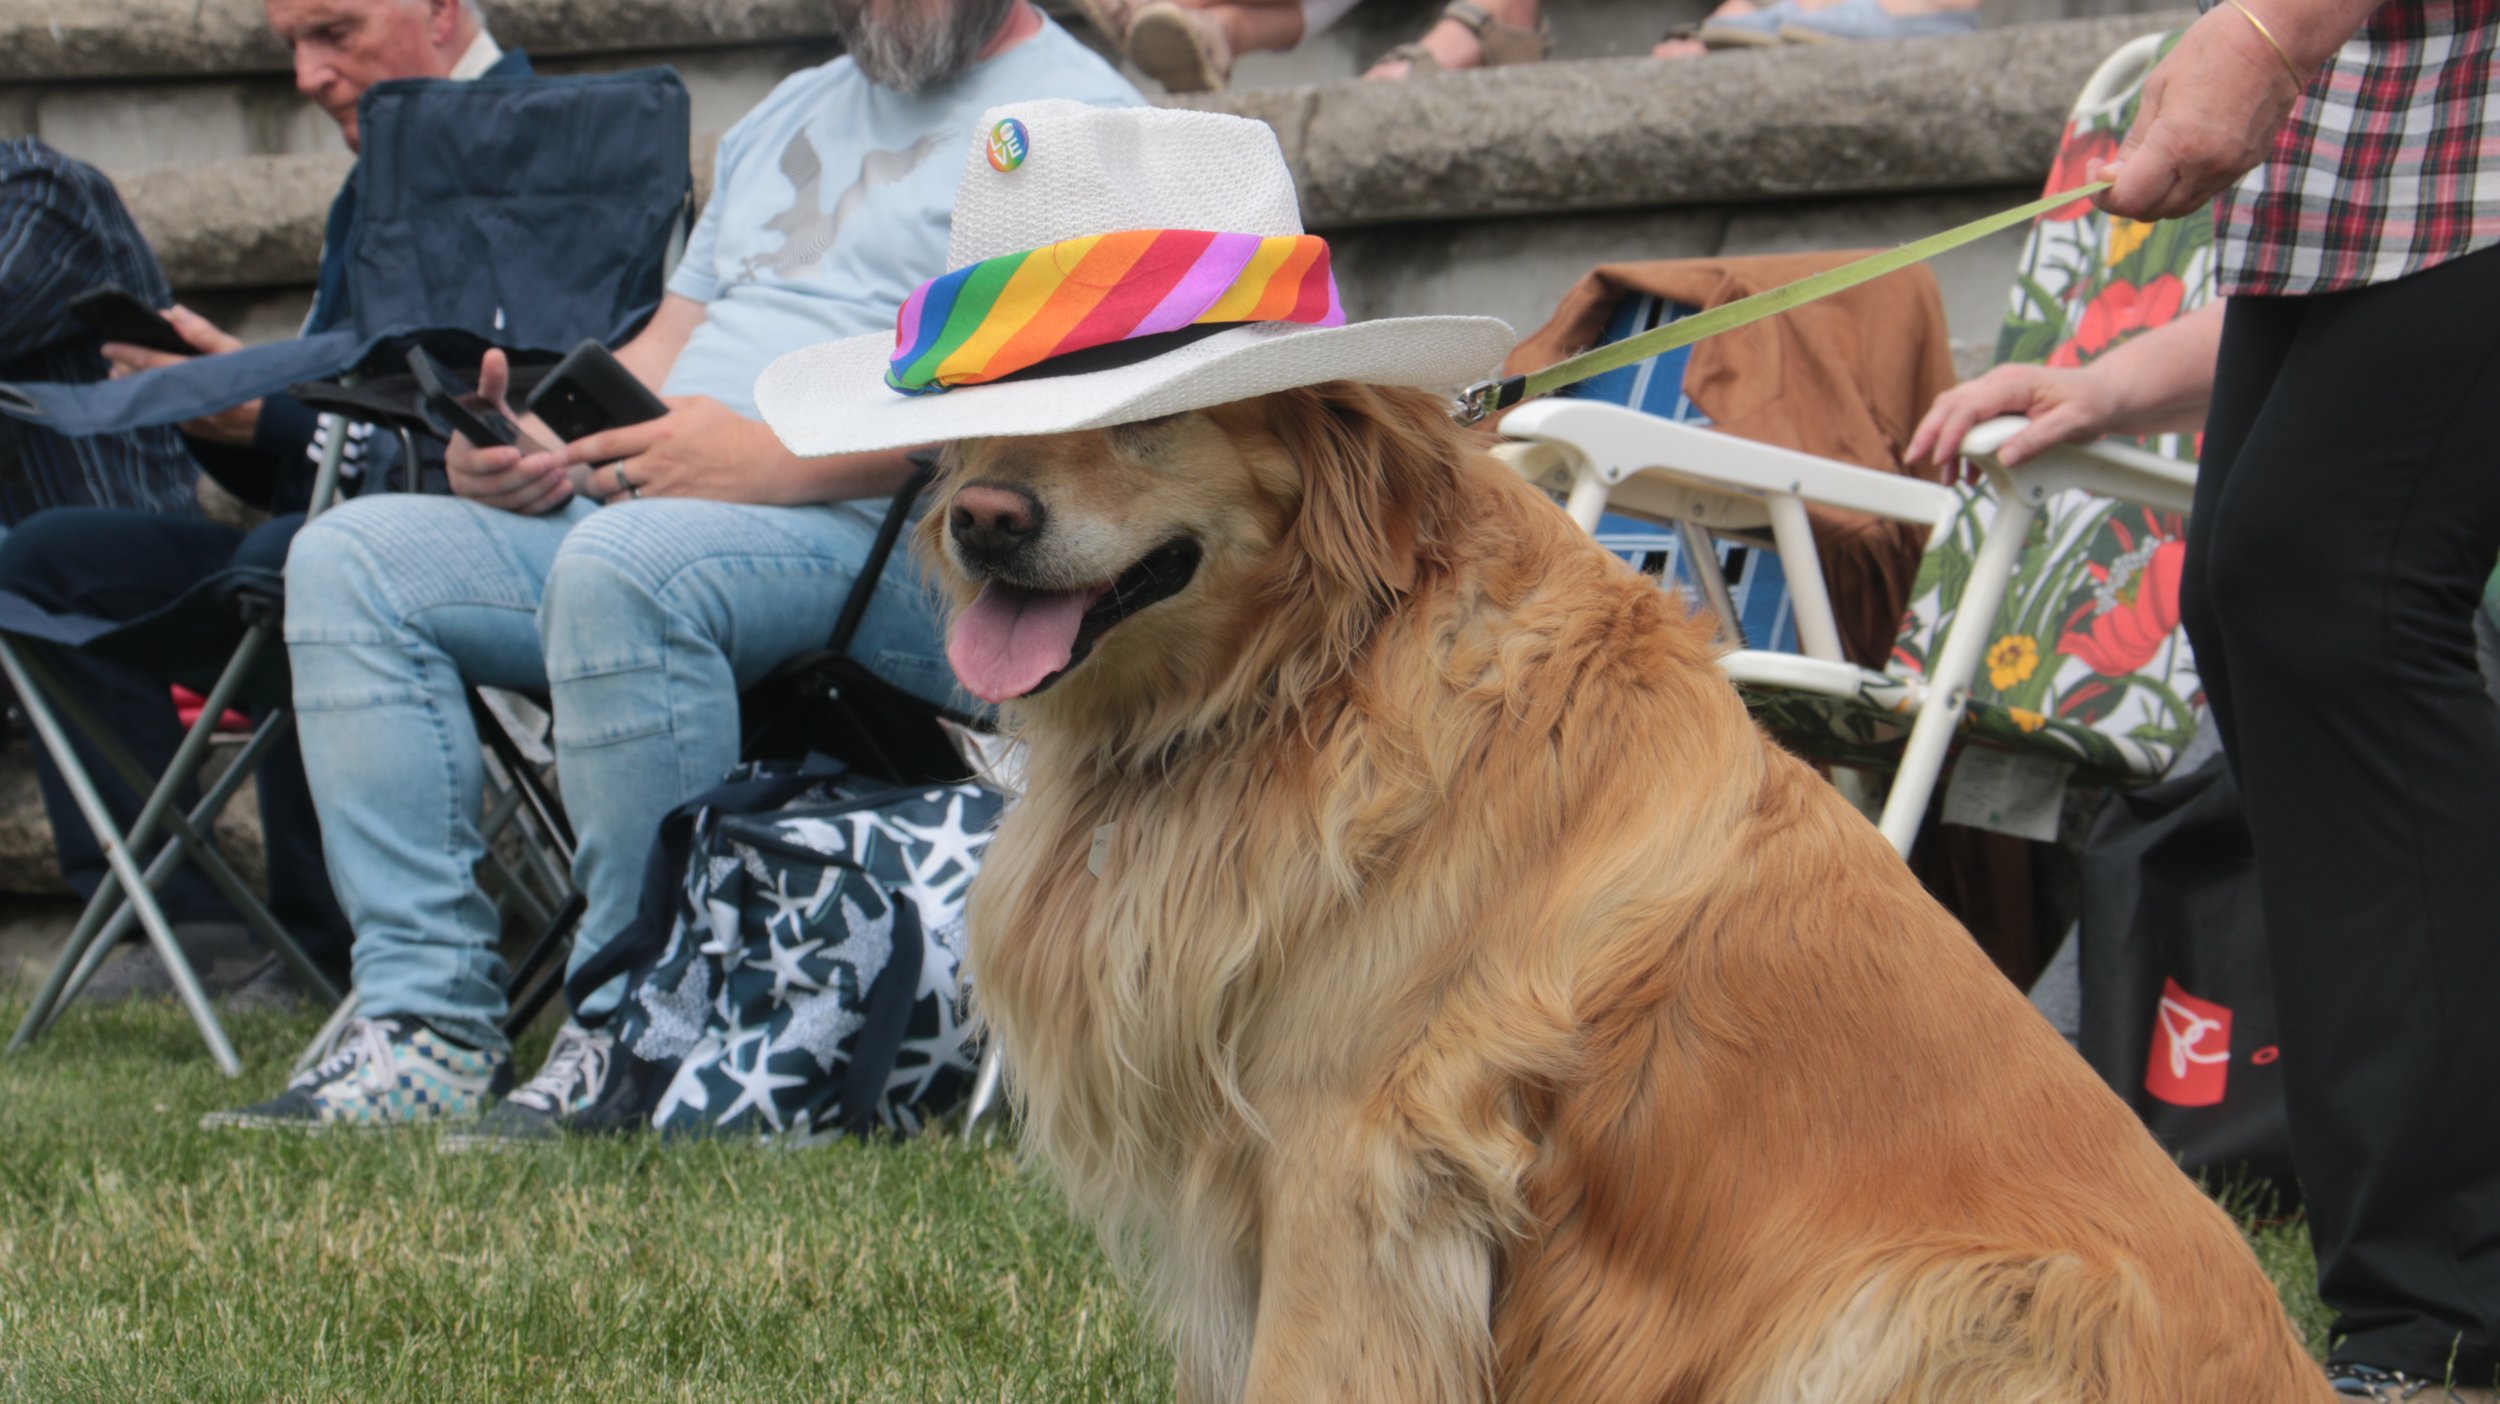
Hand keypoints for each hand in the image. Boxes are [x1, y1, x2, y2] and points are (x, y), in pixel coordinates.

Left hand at [103, 305, 260, 443]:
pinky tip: (150, 389)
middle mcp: (190, 403)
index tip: (108, 345)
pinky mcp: (193, 431)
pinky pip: (165, 412)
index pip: (154, 364)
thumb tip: (173, 313)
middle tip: (112, 358)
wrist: (277, 422)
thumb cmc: (257, 382)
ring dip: (134, 386)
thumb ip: (203, 333)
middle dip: (125, 370)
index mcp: (201, 379)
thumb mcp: (236, 351)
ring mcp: (190, 421)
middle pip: (145, 385)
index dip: (128, 353)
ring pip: (152, 400)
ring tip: (122, 373)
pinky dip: (154, 398)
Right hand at [446, 349, 572, 514]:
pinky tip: (564, 488)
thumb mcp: (493, 404)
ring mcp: (484, 504)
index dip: (492, 460)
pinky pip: (524, 513)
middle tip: (551, 461)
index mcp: (457, 457)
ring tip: (561, 471)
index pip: (471, 464)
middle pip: (494, 487)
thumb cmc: (494, 427)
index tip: (515, 452)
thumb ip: (492, 382)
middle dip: (525, 474)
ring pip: (511, 502)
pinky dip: (546, 501)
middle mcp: (465, 484)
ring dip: (538, 487)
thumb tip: (495, 354)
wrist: (505, 453)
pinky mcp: (503, 516)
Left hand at [540, 395, 807, 505]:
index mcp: (659, 432)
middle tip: (586, 477)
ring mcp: (669, 490)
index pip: (604, 443)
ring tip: (608, 494)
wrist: (766, 464)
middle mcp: (659, 463)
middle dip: (588, 480)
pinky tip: (630, 507)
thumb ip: (662, 405)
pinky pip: (641, 515)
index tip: (559, 454)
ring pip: (619, 501)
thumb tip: (635, 405)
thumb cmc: (732, 431)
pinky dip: (630, 512)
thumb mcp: (697, 405)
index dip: (574, 450)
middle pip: (603, 478)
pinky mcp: (680, 509)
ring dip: (608, 499)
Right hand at [1908, 363, 2121, 474]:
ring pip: (1954, 411)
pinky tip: (1968, 472)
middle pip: (1951, 403)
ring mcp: (1997, 392)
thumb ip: (2038, 439)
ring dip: (1944, 442)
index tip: (1941, 457)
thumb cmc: (2093, 402)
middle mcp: (2000, 382)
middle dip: (1929, 432)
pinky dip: (1962, 446)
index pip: (1971, 405)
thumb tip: (2005, 458)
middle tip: (1915, 458)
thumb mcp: (2074, 422)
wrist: (2105, 393)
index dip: (1951, 432)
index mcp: (2015, 382)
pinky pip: (1969, 421)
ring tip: (1946, 475)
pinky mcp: (1998, 404)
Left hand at [2094, 3, 2306, 220]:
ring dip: (2155, 195)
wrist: (2280, 36)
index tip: (2096, 170)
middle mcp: (2207, 166)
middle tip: (2114, 169)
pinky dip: (2181, 185)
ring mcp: (2231, 169)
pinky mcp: (2248, 164)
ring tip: (2144, 162)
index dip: (2104, 195)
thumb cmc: (2214, 49)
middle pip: (2153, 212)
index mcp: (2178, 144)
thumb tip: (2115, 174)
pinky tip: (2176, 157)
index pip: (2130, 200)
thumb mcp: (2158, 88)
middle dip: (2126, 198)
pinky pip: (2205, 190)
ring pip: (2180, 207)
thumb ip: (2136, 140)